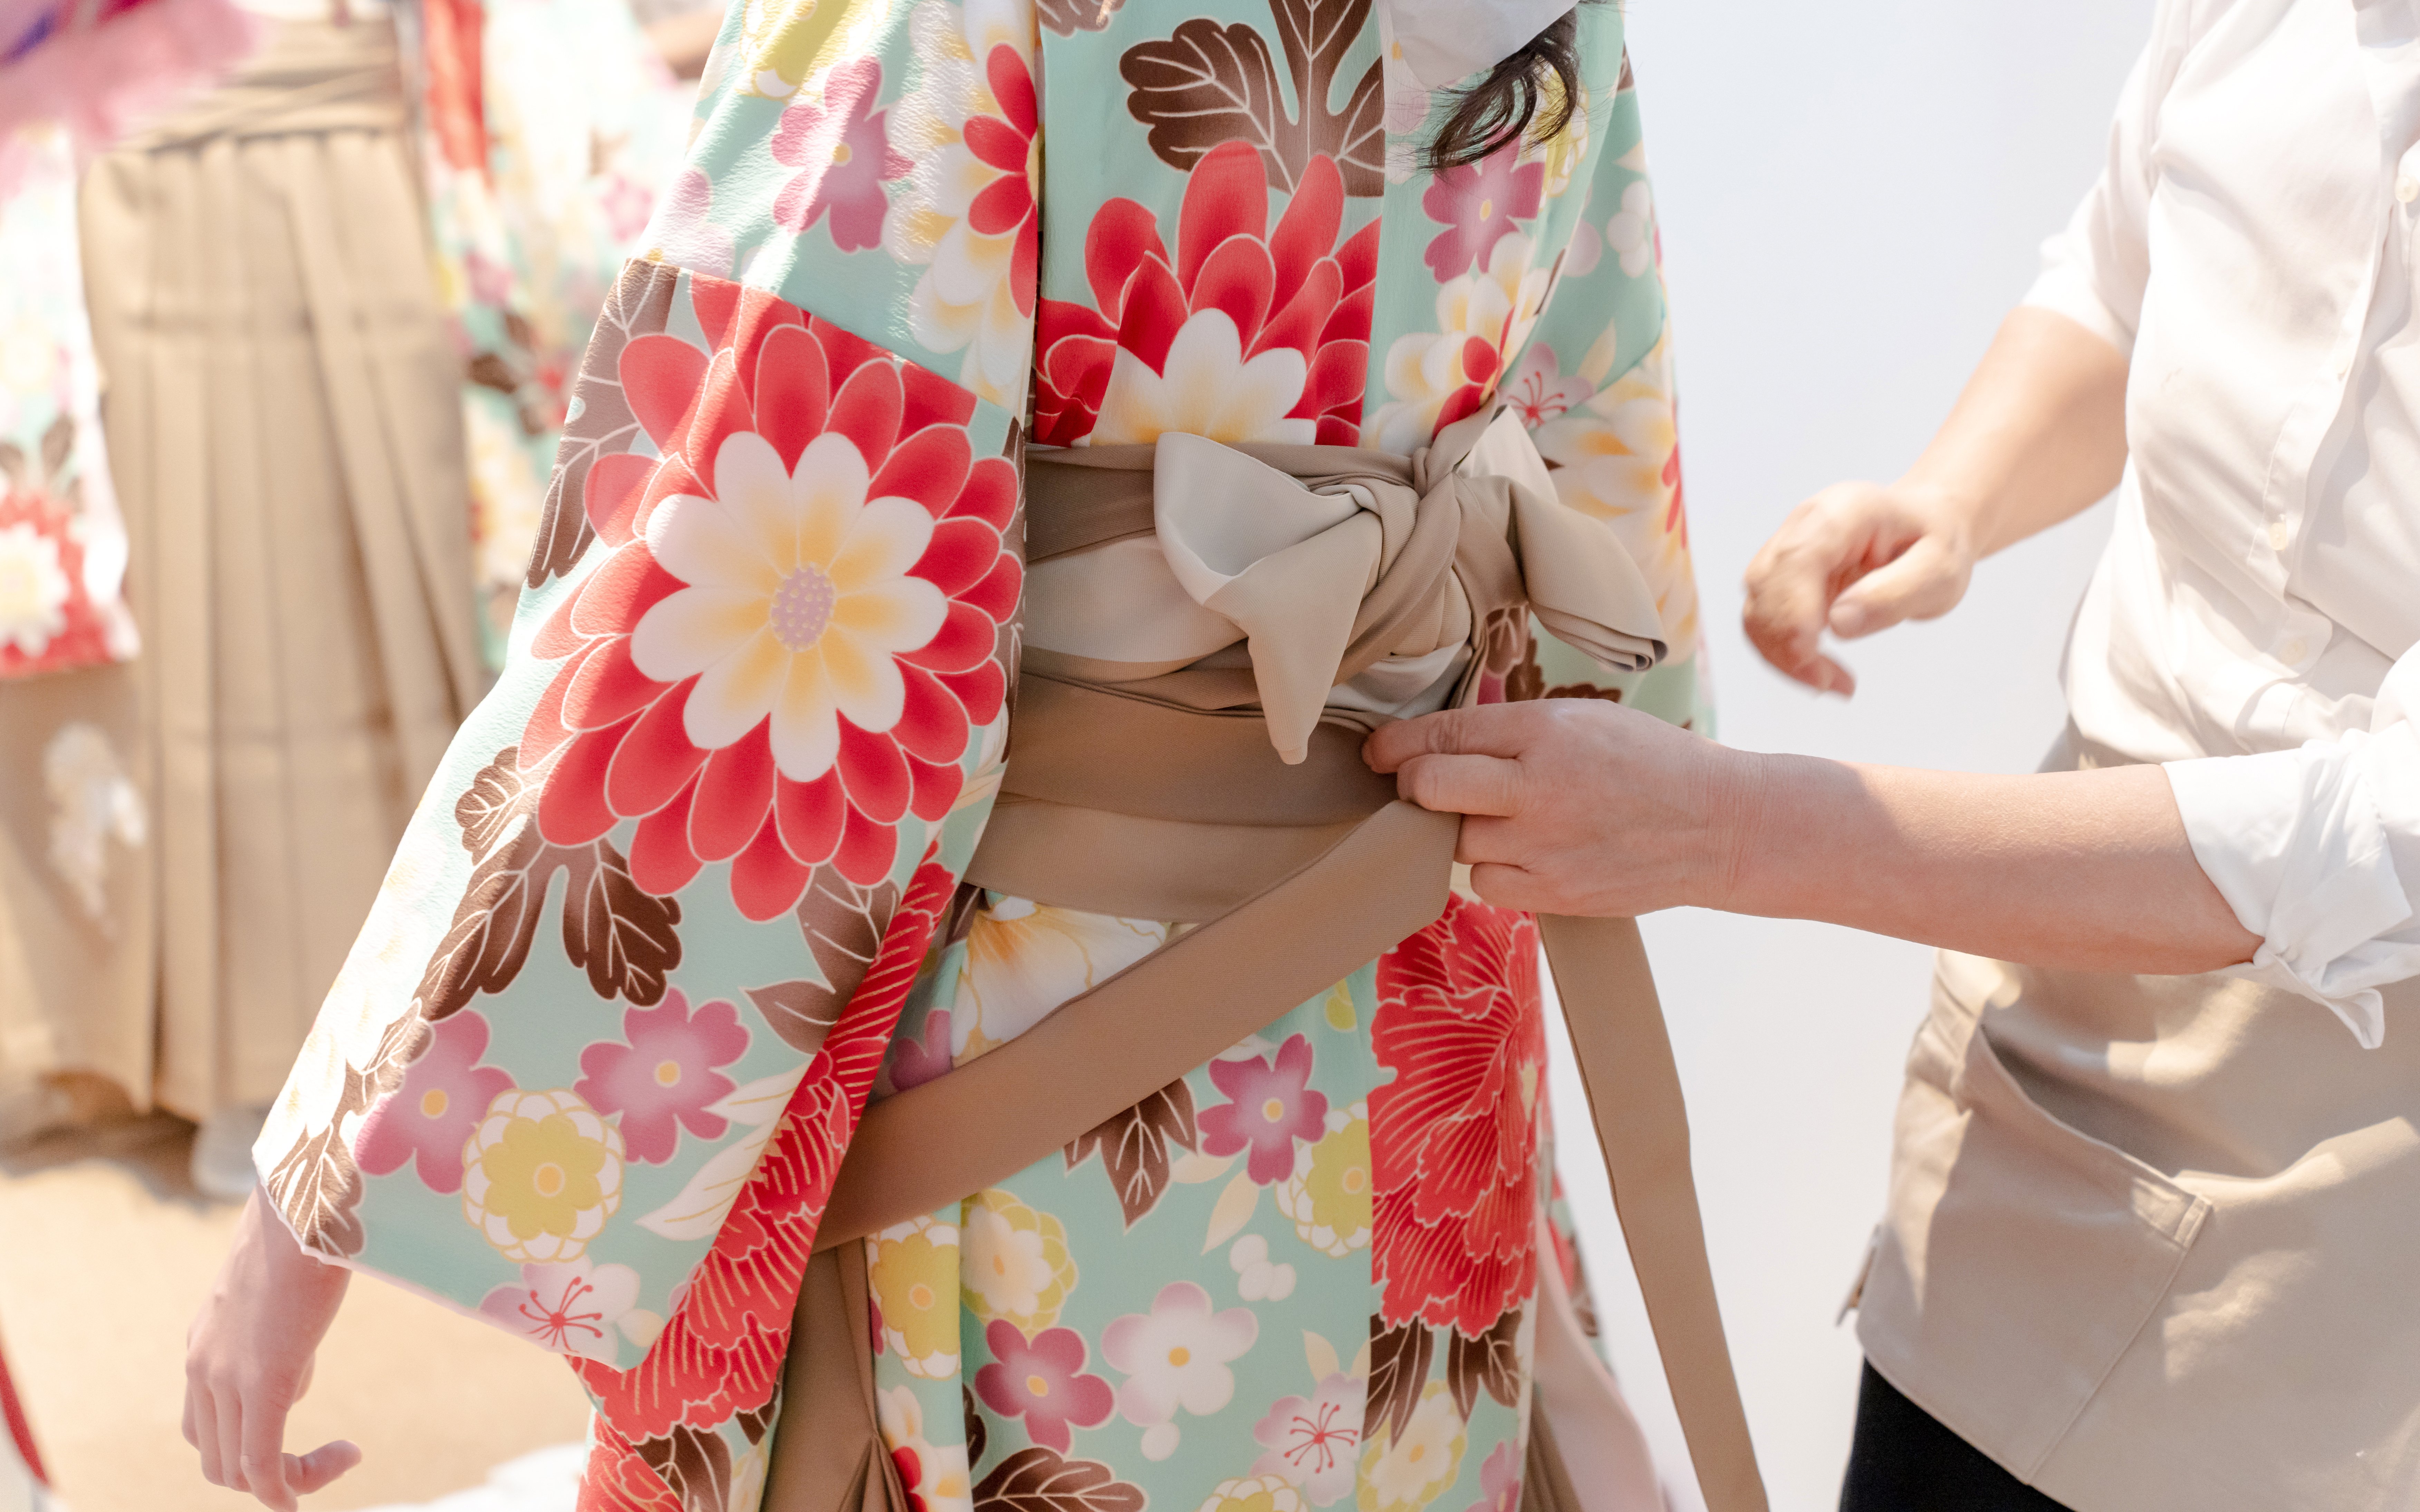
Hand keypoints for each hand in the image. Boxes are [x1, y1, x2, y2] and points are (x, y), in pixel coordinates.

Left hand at [184, 1188, 358, 1509]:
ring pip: (233, 1468)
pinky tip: (336, 1465)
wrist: (303, 1199)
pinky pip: (261, 1463)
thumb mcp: (280, 1284)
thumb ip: (278, 1324)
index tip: (307, 1428)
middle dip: (267, 1471)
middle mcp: (202, 1366)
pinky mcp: (261, 1381)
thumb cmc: (303, 1227)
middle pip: (214, 1455)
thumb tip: (294, 1355)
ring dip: (285, 1478)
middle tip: (324, 1457)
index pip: (208, 1422)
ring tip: (337, 1458)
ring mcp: (225, 1376)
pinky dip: (290, 1487)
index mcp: (205, 1343)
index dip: (251, 1442)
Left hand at [1363, 699, 1765, 916]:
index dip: (1397, 745)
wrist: (1719, 826)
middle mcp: (1537, 788)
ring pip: (1455, 842)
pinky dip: (1493, 869)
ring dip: (1465, 830)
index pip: (1443, 735)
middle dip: (1414, 787)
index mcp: (1545, 731)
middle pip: (1429, 789)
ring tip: (1508, 819)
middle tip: (1423, 787)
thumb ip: (1512, 731)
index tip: (1380, 753)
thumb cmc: (1649, 764)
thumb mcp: (1584, 719)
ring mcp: (1543, 846)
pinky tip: (1528, 852)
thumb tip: (1436, 745)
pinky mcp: (1554, 894)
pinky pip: (1486, 884)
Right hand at [1741, 479, 1977, 695]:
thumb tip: (1840, 623)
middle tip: (1828, 683)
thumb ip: (1894, 595)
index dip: (1792, 612)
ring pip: (1757, 606)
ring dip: (1780, 653)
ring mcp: (1786, 548)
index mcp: (1844, 512)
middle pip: (1766, 585)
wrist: (1927, 526)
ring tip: (1828, 680)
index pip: (1797, 559)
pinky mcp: (1780, 576)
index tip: (1810, 657)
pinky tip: (1813, 666)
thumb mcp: (1940, 573)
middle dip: (1786, 643)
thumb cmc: (1934, 546)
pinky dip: (1781, 651)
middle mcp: (1804, 524)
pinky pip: (1763, 619)